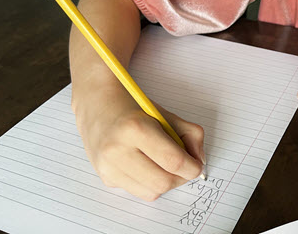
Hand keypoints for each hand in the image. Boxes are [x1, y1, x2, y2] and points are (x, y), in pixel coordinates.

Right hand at [74, 86, 204, 200]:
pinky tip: (146, 165)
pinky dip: (149, 183)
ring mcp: (108, 167)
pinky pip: (138, 191)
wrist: (98, 106)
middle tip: (185, 167)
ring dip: (166, 183)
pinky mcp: (105, 178)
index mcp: (136, 128)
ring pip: (152, 192)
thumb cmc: (134, 108)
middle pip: (163, 182)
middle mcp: (118, 150)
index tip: (197, 165)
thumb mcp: (166, 114)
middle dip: (181, 178)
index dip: (192, 167)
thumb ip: (190, 135)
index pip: (173, 161)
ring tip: (165, 165)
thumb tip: (199, 161)